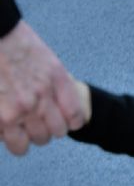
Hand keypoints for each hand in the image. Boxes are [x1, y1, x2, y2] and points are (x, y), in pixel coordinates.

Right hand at [0, 20, 85, 154]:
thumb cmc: (14, 44)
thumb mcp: (47, 62)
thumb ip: (57, 87)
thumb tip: (62, 111)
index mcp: (56, 82)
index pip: (75, 119)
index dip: (68, 122)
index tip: (61, 120)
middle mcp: (40, 98)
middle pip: (54, 133)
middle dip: (46, 128)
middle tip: (35, 120)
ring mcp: (18, 109)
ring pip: (31, 141)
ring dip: (25, 136)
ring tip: (17, 126)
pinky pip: (7, 138)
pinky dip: (4, 134)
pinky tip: (2, 122)